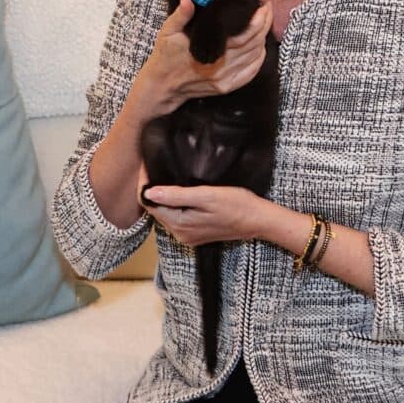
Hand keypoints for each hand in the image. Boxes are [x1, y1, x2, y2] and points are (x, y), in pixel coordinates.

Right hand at [135, 0, 272, 116]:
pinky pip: (250, 74)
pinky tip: (261, 48)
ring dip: (263, 40)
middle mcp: (222, 67)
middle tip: (268, 9)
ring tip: (265, 24)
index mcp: (211, 51)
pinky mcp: (226, 88)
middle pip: (255, 44)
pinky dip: (259, 60)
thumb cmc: (165, 57)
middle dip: (265, 25)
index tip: (263, 5)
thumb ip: (181, 15)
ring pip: (255, 58)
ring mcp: (226, 79)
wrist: (161, 87)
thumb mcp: (168, 32)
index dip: (259, 19)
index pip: (246, 34)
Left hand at [137, 164, 263, 246]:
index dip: (145, 184)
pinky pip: (177, 218)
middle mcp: (180, 234)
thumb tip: (149, 192)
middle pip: (156, 209)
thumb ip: (177, 195)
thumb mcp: (206, 196)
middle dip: (153, 189)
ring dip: (164, 197)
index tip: (147, 166)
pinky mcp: (196, 234)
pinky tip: (182, 192)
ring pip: (166, 213)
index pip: (150, 203)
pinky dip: (175, 205)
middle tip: (155, 167)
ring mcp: (188, 236)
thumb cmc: (236, 204)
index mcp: (179, 224)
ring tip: (167, 176)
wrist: (258, 220)